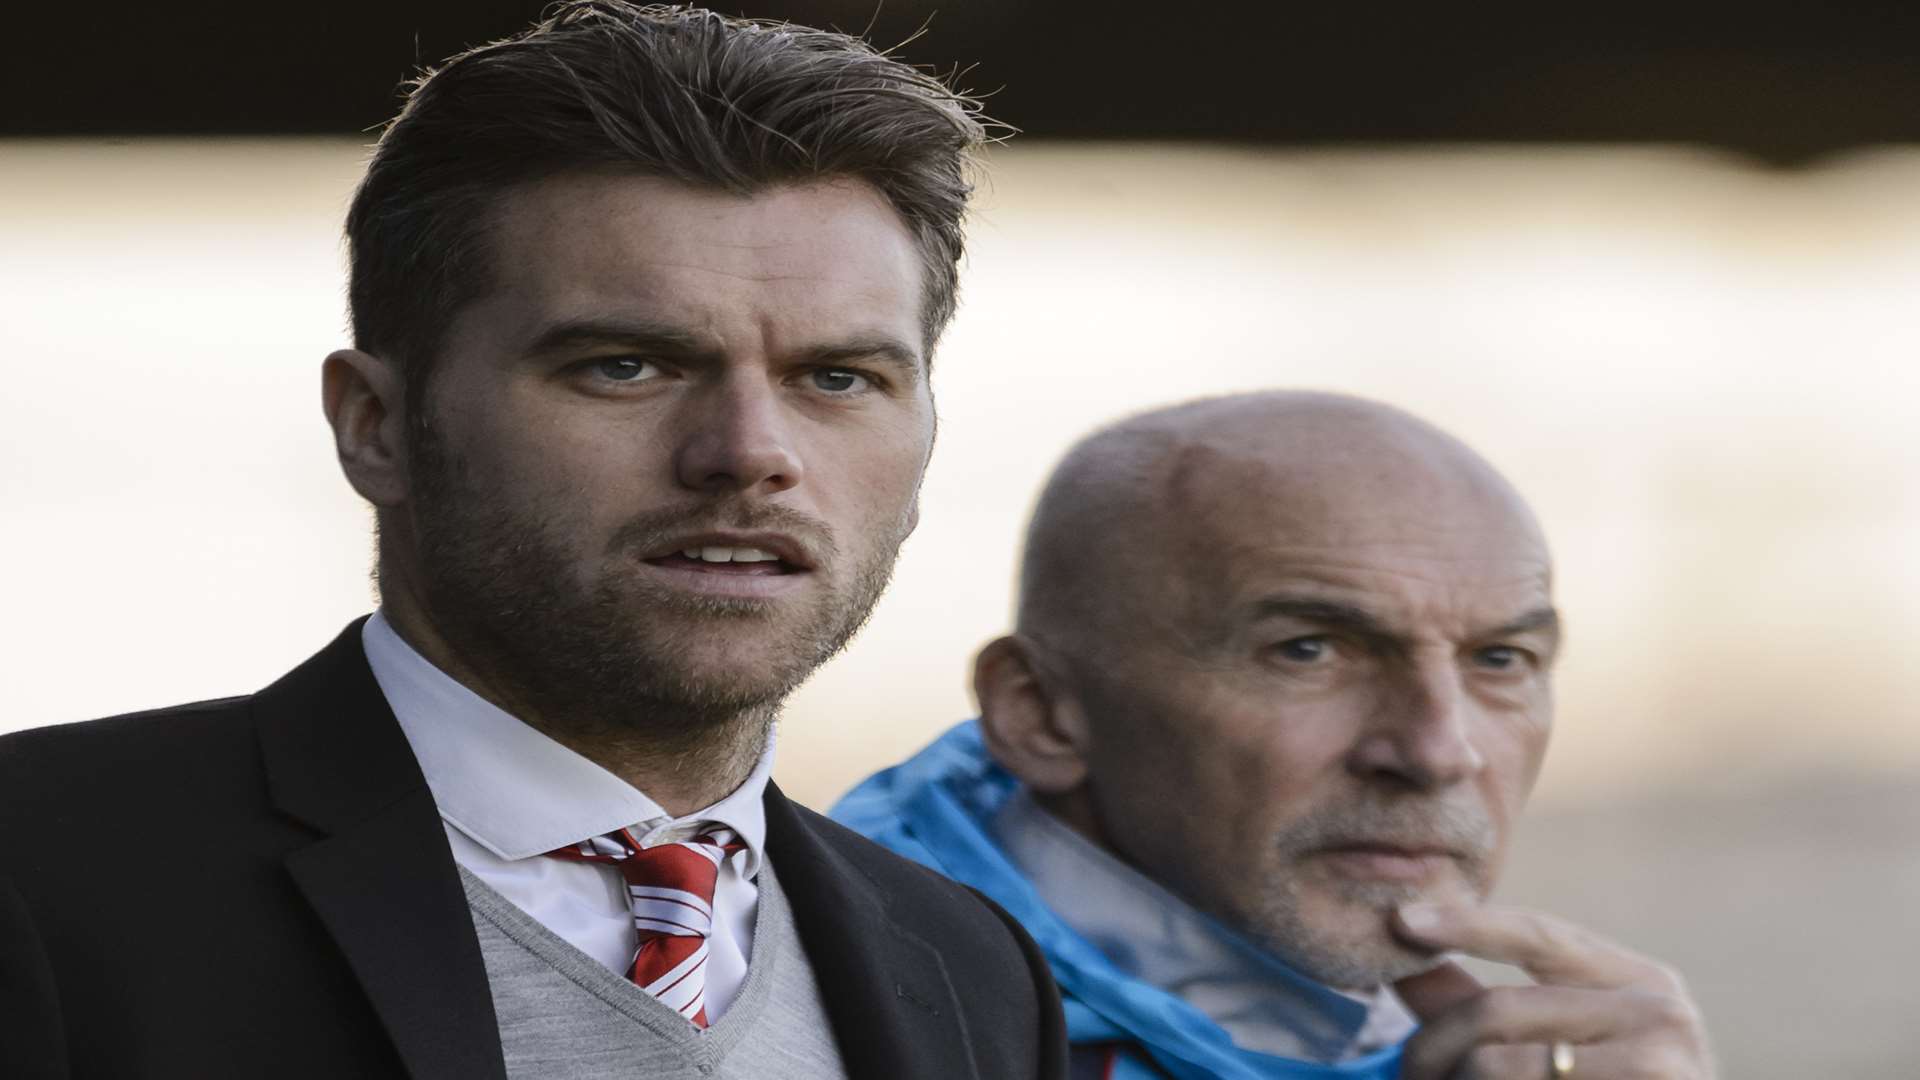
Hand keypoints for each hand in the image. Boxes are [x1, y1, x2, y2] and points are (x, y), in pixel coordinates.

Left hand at [1389, 901, 1713, 1078]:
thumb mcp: (1569, 1044)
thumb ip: (1490, 1008)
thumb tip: (1407, 966)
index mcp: (1644, 983)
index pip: (1539, 934)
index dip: (1465, 923)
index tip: (1400, 919)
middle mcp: (1659, 1018)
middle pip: (1496, 1011)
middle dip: (1431, 1047)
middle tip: (1406, 1075)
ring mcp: (1655, 1072)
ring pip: (1490, 1068)